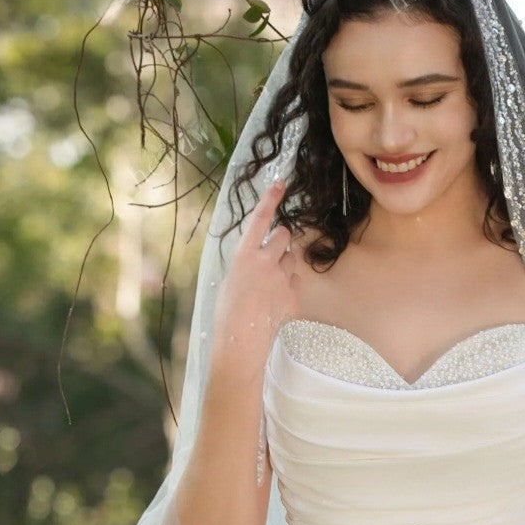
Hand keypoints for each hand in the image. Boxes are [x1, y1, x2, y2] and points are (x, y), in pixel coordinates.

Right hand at [212, 178, 299, 365]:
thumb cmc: (228, 313)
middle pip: (284, 236)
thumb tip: (258, 258)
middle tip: (271, 255)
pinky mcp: (294, 297)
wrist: (241, 341)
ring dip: (284, 266)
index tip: (280, 183)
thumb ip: (246, 263)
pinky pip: (296, 283)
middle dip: (281, 241)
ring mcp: (282, 279)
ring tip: (268, 288)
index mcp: (244, 255)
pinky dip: (289, 288)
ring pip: (291, 260)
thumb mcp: (230, 280)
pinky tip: (275, 303)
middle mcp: (266, 262)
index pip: (260, 219)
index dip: (270, 199)